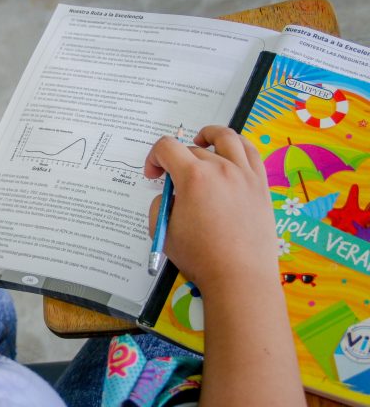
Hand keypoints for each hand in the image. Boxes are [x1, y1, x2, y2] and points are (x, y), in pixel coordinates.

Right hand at [144, 125, 278, 292]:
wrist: (240, 278)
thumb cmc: (201, 257)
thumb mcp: (164, 231)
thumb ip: (161, 204)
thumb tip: (170, 195)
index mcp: (193, 177)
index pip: (167, 147)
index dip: (153, 157)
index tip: (152, 175)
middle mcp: (221, 168)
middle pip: (192, 148)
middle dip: (176, 159)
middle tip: (172, 181)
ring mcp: (245, 174)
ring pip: (227, 138)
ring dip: (210, 136)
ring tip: (203, 142)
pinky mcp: (261, 185)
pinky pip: (251, 152)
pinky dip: (237, 146)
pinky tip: (230, 155)